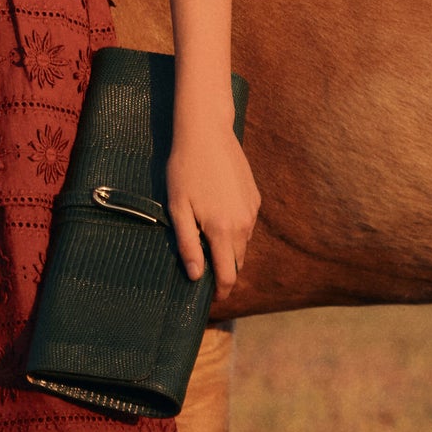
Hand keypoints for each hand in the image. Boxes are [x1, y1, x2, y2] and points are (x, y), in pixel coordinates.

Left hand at [165, 120, 259, 294]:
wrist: (206, 133)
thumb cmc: (184, 169)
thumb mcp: (177, 208)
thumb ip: (187, 245)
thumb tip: (195, 276)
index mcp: (222, 229)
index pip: (228, 274)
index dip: (220, 291)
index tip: (211, 298)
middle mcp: (243, 223)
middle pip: (237, 262)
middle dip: (224, 271)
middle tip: (204, 271)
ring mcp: (252, 210)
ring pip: (243, 243)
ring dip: (228, 249)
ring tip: (207, 242)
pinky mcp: (254, 198)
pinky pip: (246, 224)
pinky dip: (234, 229)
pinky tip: (216, 216)